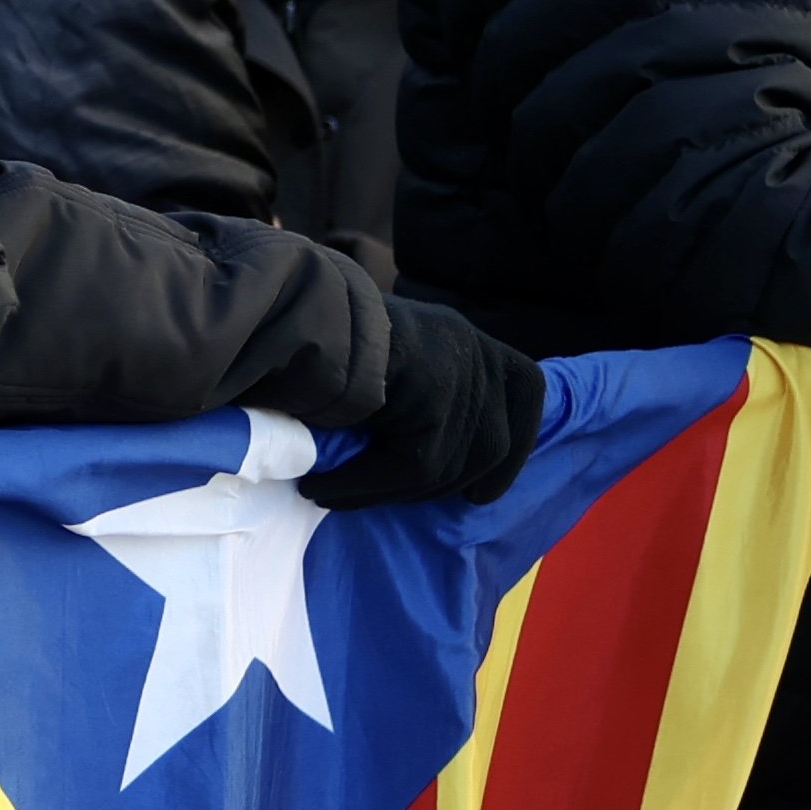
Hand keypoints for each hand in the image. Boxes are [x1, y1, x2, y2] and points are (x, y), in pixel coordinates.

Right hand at [311, 296, 546, 510]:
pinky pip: (410, 467)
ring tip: (338, 493)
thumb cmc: (322, 338)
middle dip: (447, 483)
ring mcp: (458, 370)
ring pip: (445, 464)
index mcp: (474, 337)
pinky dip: (363, 487)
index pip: (526, 392)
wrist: (284, 310)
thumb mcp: (394, 362)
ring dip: (388, 492)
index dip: (516, 448)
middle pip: (492, 444)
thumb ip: (427, 396)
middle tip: (395, 499)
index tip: (483, 492)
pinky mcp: (433, 395)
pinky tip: (323, 490)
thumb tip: (444, 466)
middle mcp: (474, 349)